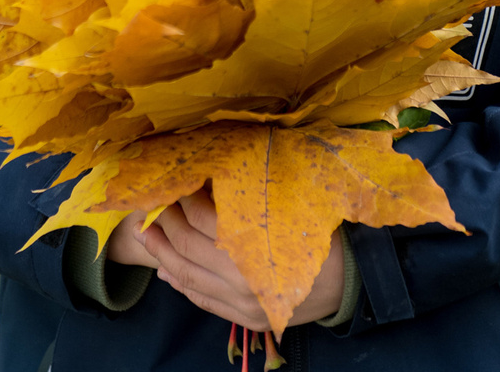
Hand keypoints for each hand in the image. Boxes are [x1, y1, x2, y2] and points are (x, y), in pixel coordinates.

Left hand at [139, 191, 345, 332]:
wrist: (351, 280)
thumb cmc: (317, 233)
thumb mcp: (283, 207)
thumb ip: (240, 199)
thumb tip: (198, 184)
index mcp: (254, 243)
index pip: (200, 216)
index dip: (180, 197)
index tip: (171, 182)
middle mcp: (243, 277)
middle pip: (186, 243)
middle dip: (164, 220)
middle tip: (153, 203)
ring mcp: (242, 302)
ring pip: (185, 275)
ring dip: (160, 252)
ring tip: (148, 233)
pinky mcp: (245, 318)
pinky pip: (201, 300)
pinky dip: (179, 283)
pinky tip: (165, 268)